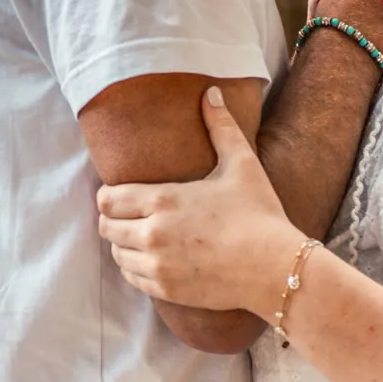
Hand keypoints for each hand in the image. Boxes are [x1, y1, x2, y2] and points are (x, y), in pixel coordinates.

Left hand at [97, 86, 303, 317]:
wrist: (276, 267)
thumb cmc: (259, 214)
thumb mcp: (242, 165)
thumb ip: (221, 127)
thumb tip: (212, 92)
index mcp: (163, 200)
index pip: (107, 199)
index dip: (109, 196)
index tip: (121, 196)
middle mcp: (153, 234)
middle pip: (106, 227)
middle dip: (114, 220)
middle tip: (131, 217)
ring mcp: (158, 265)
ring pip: (116, 255)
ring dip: (124, 246)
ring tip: (141, 238)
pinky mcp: (167, 290)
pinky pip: (133, 279)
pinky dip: (136, 269)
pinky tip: (153, 260)